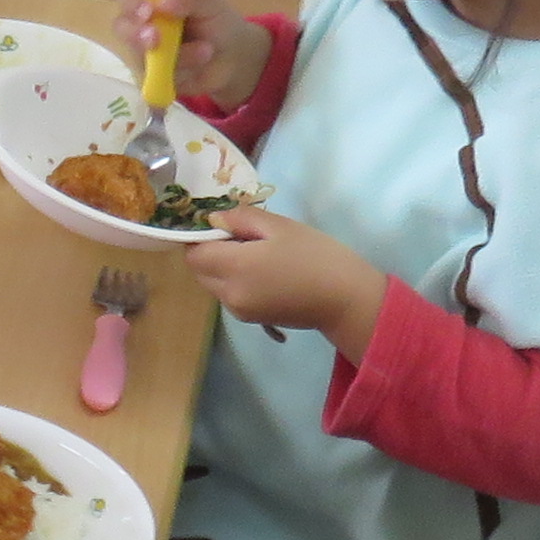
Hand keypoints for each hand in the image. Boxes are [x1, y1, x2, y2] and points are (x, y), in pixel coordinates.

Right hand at [111, 0, 269, 108]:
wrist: (234, 59)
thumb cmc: (218, 23)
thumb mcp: (211, 4)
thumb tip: (161, 4)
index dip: (130, 1)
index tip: (148, 11)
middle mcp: (142, 24)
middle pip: (121, 27)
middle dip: (136, 34)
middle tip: (156, 40)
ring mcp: (145, 53)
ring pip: (142, 56)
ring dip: (177, 55)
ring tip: (206, 50)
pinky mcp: (152, 77)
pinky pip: (157, 78)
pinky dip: (182, 72)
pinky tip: (199, 65)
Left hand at [177, 209, 386, 355]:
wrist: (346, 300)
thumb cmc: (317, 256)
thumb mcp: (279, 226)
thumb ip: (240, 219)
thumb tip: (212, 219)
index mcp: (235, 268)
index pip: (194, 253)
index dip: (200, 236)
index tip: (220, 224)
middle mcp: (229, 294)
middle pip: (199, 270)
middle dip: (209, 251)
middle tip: (241, 236)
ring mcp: (239, 311)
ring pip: (212, 284)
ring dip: (221, 267)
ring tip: (256, 253)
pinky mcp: (250, 319)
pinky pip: (229, 295)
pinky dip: (234, 281)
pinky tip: (262, 271)